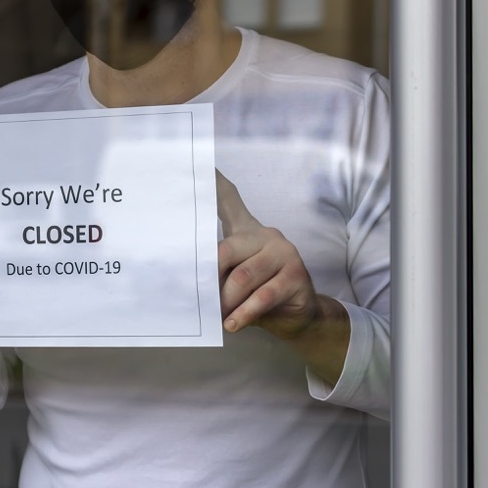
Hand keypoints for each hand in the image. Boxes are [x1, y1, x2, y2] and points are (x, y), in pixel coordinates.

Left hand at [216, 171, 319, 339]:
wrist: (298, 317)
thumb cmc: (257, 295)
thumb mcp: (233, 282)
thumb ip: (217, 273)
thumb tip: (188, 280)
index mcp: (247, 231)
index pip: (228, 201)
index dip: (215, 182)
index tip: (201, 163)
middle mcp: (266, 235)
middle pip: (226, 250)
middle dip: (210, 281)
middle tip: (200, 302)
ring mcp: (284, 253)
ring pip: (242, 277)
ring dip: (226, 302)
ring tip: (218, 317)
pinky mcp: (296, 276)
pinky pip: (262, 296)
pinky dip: (243, 314)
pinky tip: (233, 324)